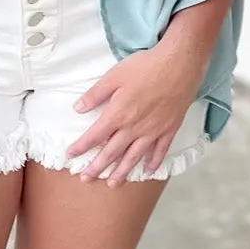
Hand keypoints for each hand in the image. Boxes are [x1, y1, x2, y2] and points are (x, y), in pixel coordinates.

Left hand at [64, 47, 200, 185]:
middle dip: (97, 167)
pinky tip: (147, 170)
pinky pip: (160, 151)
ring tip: (113, 184)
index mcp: (117, 114)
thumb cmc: (145, 67)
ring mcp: (153, 131)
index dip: (81, 147)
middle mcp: (134, 128)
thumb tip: (78, 108)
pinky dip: (153, 162)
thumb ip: (95, 94)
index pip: (94, 136)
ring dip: (122, 172)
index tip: (70, 156)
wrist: (179, 64)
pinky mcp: (169, 129)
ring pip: (134, 157)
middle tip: (86, 179)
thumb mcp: (114, 76)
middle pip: (112, 152)